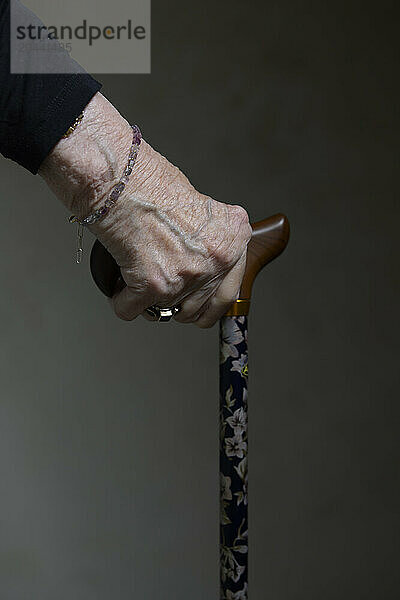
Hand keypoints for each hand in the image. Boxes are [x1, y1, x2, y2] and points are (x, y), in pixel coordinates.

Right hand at [39, 93, 251, 326]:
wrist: (122, 177)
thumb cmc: (153, 183)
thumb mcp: (203, 208)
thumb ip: (211, 240)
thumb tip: (203, 266)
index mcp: (233, 242)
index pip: (229, 293)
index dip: (210, 305)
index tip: (200, 308)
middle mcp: (215, 260)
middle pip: (200, 309)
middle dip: (180, 308)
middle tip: (166, 297)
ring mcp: (186, 275)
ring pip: (167, 312)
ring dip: (151, 304)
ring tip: (139, 285)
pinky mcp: (153, 284)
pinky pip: (132, 310)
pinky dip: (123, 303)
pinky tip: (120, 290)